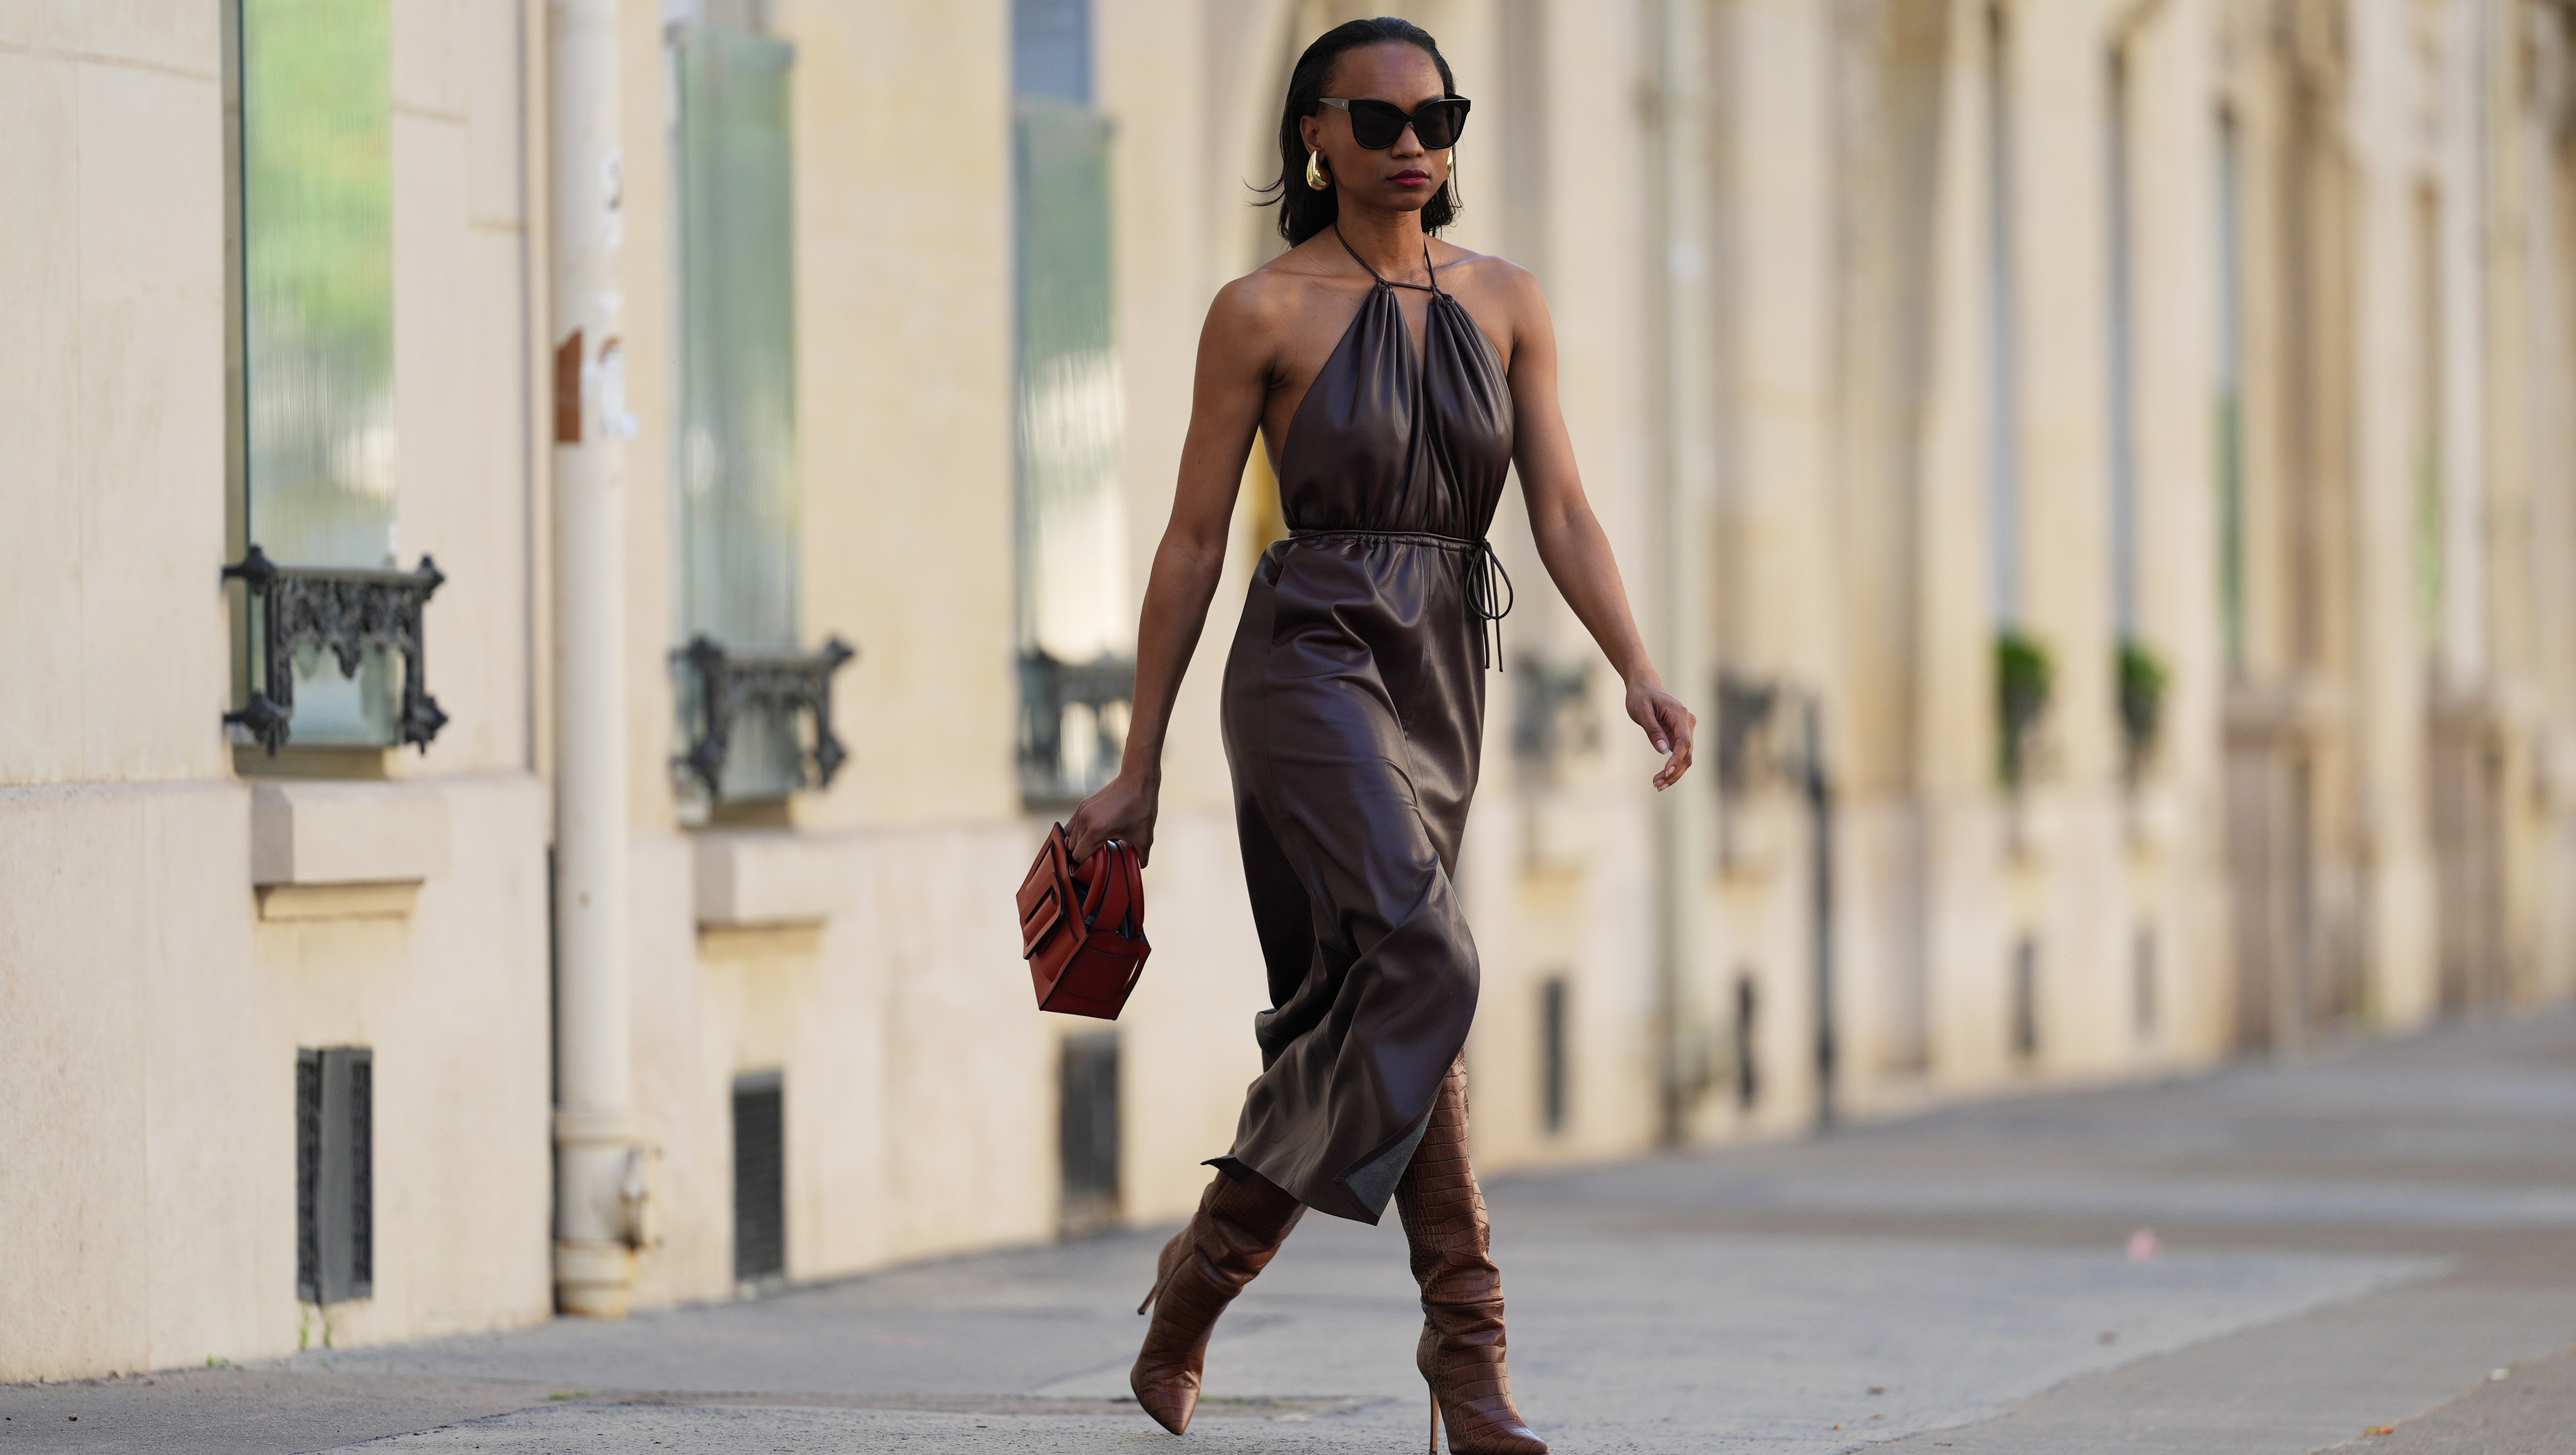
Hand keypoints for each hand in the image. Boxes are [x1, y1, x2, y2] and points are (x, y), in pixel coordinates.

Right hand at [1066, 769, 1160, 865]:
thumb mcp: (1144, 836)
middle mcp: (1085, 820)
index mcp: (1097, 830)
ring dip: (1081, 843)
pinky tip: (1093, 833)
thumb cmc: (1141, 807)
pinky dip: (1079, 832)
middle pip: (1072, 848)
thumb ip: (1141, 857)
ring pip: (1070, 836)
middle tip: (1101, 855)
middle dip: (1085, 854)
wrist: (1137, 780)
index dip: (1088, 864)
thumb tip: (1139, 867)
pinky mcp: (1082, 804)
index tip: (1099, 865)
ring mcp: (1081, 810)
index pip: (1079, 856)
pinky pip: (1072, 824)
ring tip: (1097, 844)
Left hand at [1627, 676, 1695, 790]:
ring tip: (1657, 785)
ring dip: (1674, 772)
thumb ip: (1653, 730)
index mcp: (1679, 714)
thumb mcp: (1641, 711)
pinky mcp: (1680, 734)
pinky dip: (1672, 766)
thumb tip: (1664, 751)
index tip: (1665, 772)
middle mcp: (1687, 722)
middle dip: (1674, 771)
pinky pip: (1680, 753)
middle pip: (1687, 753)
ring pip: (1686, 756)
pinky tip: (1661, 778)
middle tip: (1657, 785)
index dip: (1676, 759)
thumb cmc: (1640, 696)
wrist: (1644, 686)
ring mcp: (1686, 728)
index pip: (1684, 741)